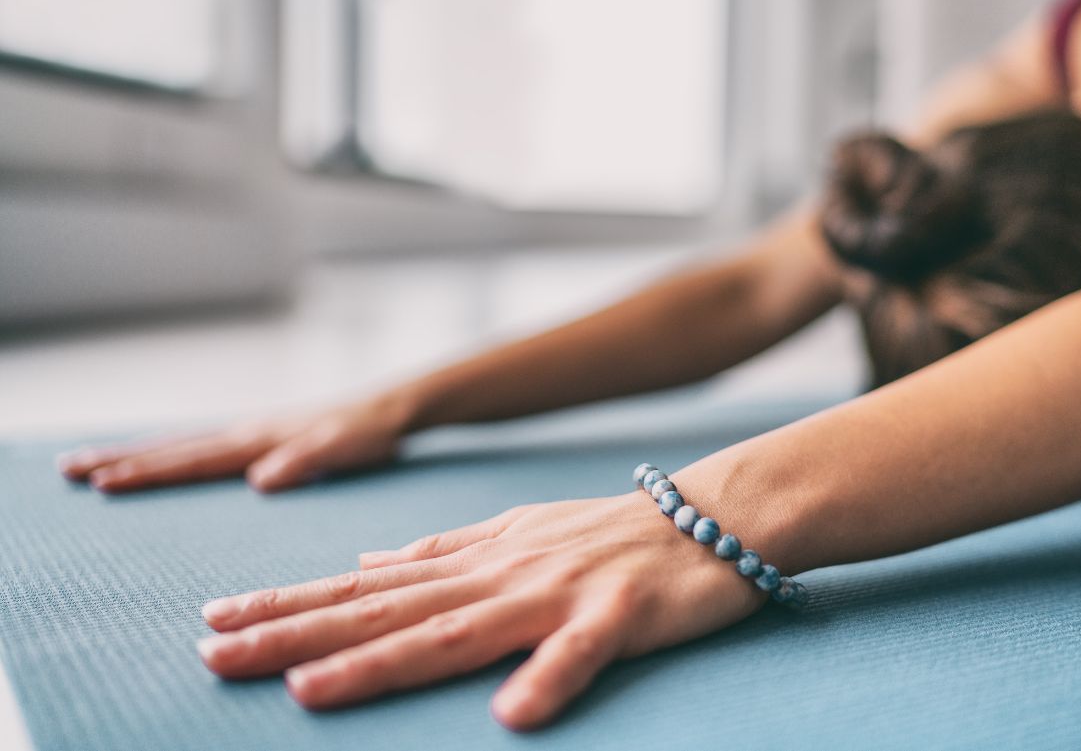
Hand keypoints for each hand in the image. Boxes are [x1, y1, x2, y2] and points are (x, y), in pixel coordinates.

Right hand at [57, 393, 413, 492]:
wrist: (391, 408)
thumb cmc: (369, 433)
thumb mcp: (342, 450)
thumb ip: (304, 462)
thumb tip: (259, 481)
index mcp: (258, 439)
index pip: (192, 460)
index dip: (148, 473)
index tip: (102, 482)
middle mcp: (247, 433)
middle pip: (173, 449)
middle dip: (120, 459)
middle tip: (68, 470)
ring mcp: (252, 433)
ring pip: (183, 445)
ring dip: (137, 455)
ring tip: (92, 463)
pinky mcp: (262, 438)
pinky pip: (203, 447)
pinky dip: (171, 453)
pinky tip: (160, 460)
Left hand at [194, 492, 767, 729]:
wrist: (715, 513)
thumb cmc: (614, 532)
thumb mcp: (517, 531)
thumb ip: (443, 550)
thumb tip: (369, 562)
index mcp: (479, 560)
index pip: (369, 585)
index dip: (292, 603)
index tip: (216, 618)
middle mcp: (504, 573)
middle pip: (389, 610)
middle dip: (298, 635)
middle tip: (215, 656)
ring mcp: (558, 592)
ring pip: (457, 631)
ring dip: (383, 662)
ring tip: (309, 692)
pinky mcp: (619, 615)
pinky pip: (580, 654)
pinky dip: (546, 677)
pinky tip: (511, 716)